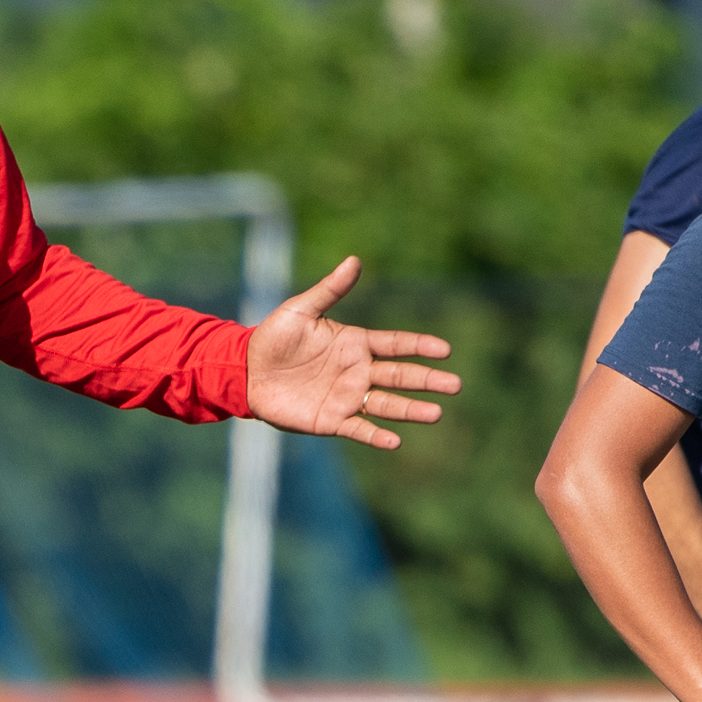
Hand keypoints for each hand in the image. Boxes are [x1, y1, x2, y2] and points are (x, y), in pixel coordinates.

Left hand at [244, 256, 459, 449]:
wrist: (246, 371)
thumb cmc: (274, 337)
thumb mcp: (301, 310)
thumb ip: (330, 290)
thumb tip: (354, 260)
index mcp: (356, 344)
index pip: (396, 344)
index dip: (420, 346)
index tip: (444, 349)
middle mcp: (358, 372)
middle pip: (400, 376)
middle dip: (427, 380)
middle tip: (455, 385)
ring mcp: (347, 397)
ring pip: (386, 405)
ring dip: (410, 410)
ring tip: (435, 413)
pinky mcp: (332, 420)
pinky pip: (359, 429)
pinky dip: (376, 436)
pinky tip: (394, 441)